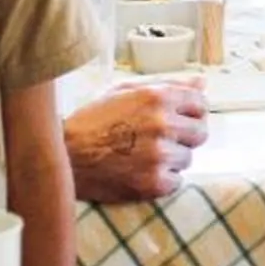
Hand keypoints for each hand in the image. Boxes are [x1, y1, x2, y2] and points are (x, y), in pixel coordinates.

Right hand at [63, 80, 209, 204]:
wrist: (63, 157)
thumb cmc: (92, 122)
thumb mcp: (125, 92)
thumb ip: (166, 85)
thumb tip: (201, 83)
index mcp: (157, 97)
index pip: (201, 104)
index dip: (191, 113)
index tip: (180, 119)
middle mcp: (162, 124)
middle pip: (200, 133)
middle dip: (184, 137)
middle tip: (161, 140)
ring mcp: (159, 155)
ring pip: (187, 159)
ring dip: (171, 160)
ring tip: (144, 156)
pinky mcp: (153, 183)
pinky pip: (176, 182)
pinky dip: (162, 180)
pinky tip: (141, 172)